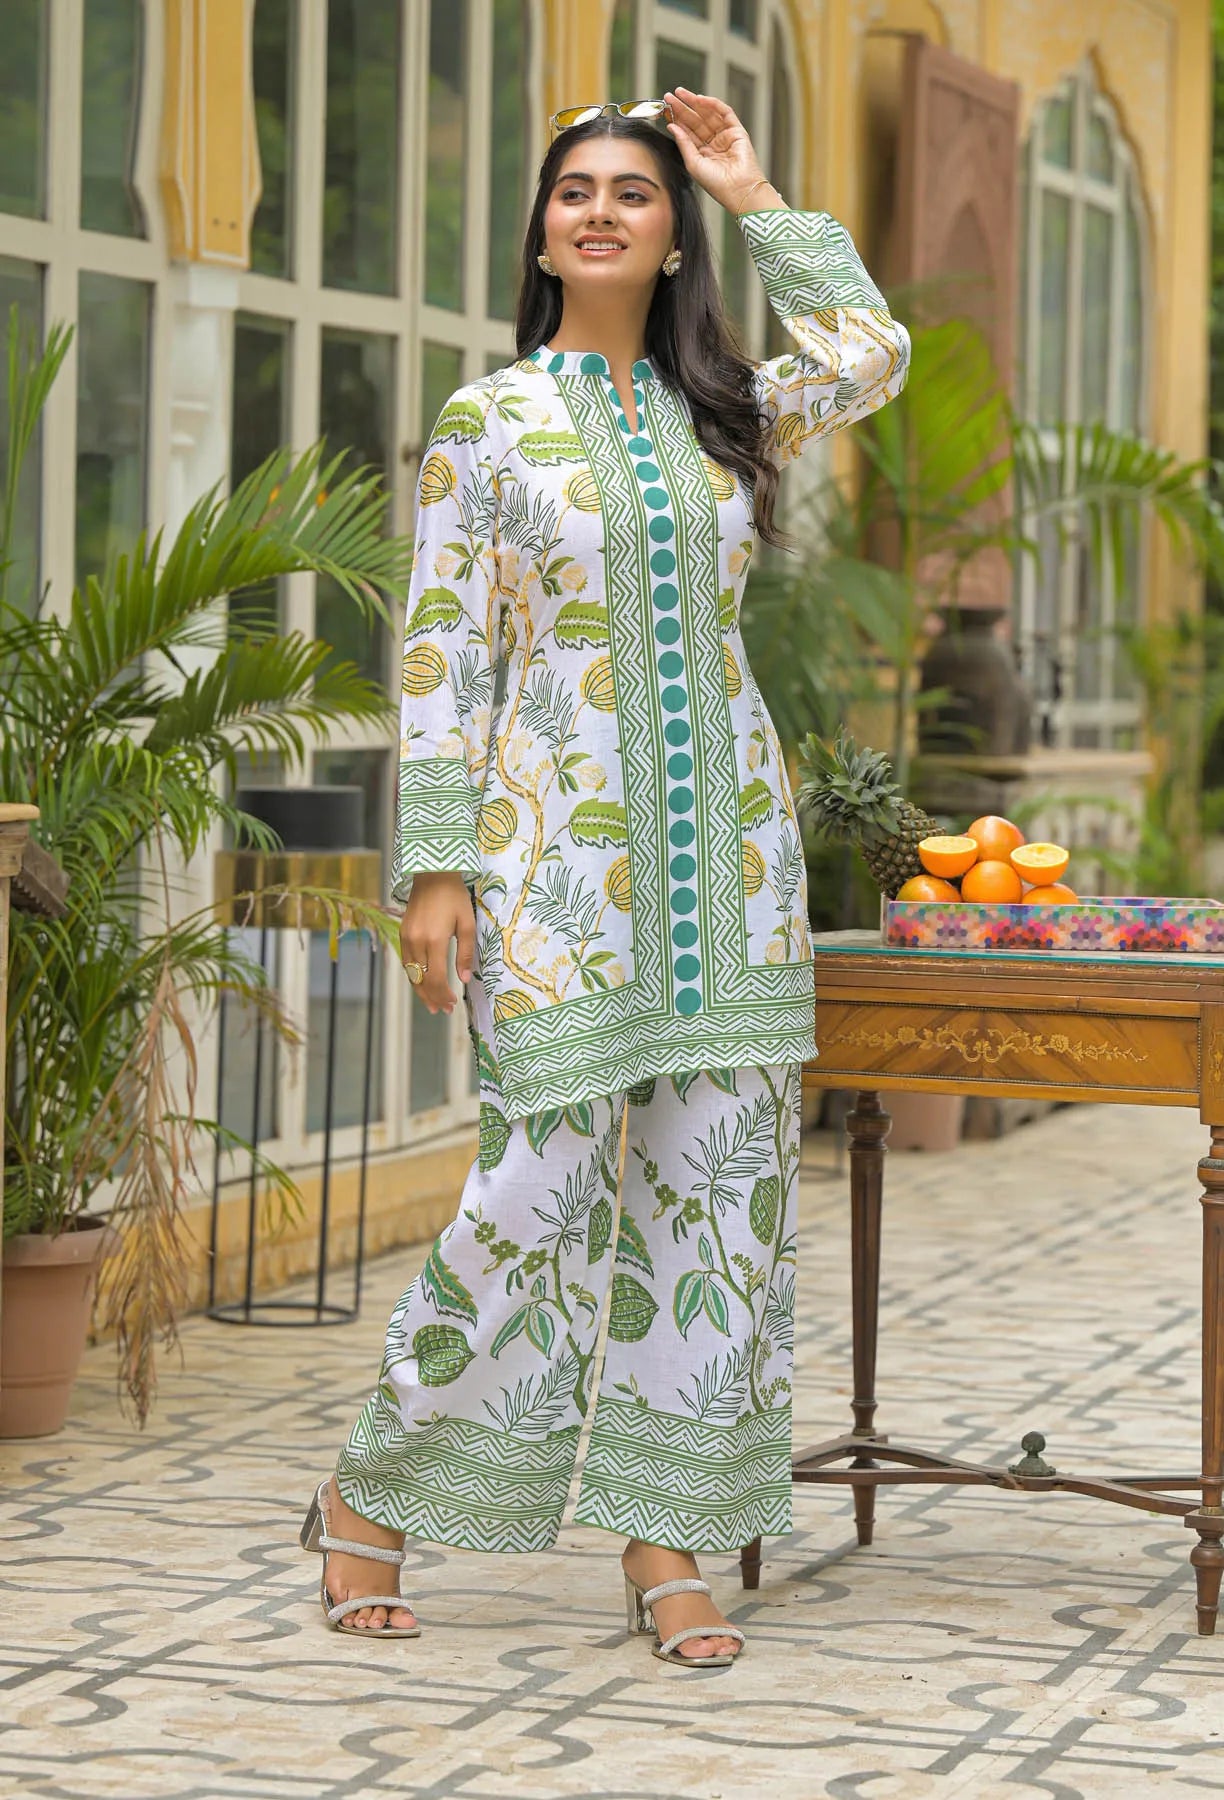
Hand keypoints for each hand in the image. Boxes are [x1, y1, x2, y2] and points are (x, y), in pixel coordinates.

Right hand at [399, 872, 475, 1014]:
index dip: (444, 995)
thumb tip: (464, 980)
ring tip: (431, 1005)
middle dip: (433, 998)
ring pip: (412, 974)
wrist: (432, 874)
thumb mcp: (467, 924)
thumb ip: (465, 954)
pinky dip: (414, 977)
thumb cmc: (454, 897)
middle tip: (444, 1011)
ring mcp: (406, 938)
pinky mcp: (402, 933)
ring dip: (421, 991)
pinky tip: (422, 984)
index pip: (437, 978)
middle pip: (422, 980)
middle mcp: (417, 942)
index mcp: (435, 940)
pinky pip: (406, 962)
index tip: (452, 1005)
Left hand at [663, 86, 771, 214]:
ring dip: (695, 102)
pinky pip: (724, 112)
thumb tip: (672, 126)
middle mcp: (713, 144)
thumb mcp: (692, 163)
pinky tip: (699, 99)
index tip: (664, 109)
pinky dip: (712, 104)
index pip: (687, 132)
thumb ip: (683, 143)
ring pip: (708, 114)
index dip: (676, 119)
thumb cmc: (717, 184)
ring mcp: (725, 136)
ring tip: (681, 93)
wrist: (738, 189)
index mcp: (701, 154)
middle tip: (670, 96)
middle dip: (682, 107)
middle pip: (695, 120)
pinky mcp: (737, 131)